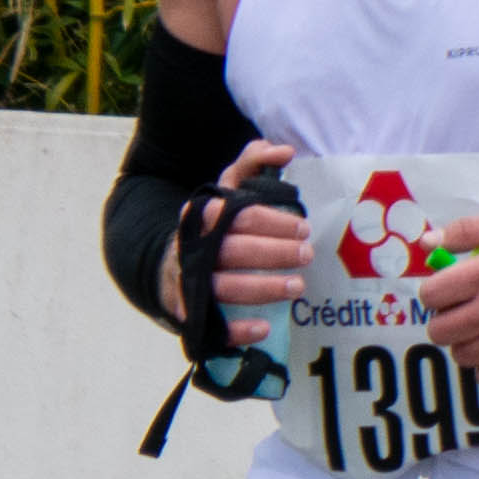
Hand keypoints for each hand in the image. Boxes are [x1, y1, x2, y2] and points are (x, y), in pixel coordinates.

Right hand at [161, 139, 310, 340]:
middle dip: (273, 253)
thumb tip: (284, 150)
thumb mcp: (228, 190)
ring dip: (263, 288)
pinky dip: (236, 329)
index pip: (237, 216)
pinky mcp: (187, 312)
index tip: (304, 228)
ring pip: (224, 287)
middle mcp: (190, 248)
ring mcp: (186, 281)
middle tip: (307, 255)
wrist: (171, 262)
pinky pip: (211, 325)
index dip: (272, 222)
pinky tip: (264, 328)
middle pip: (233, 250)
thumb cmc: (214, 226)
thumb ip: (253, 164)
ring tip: (297, 286)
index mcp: (201, 216)